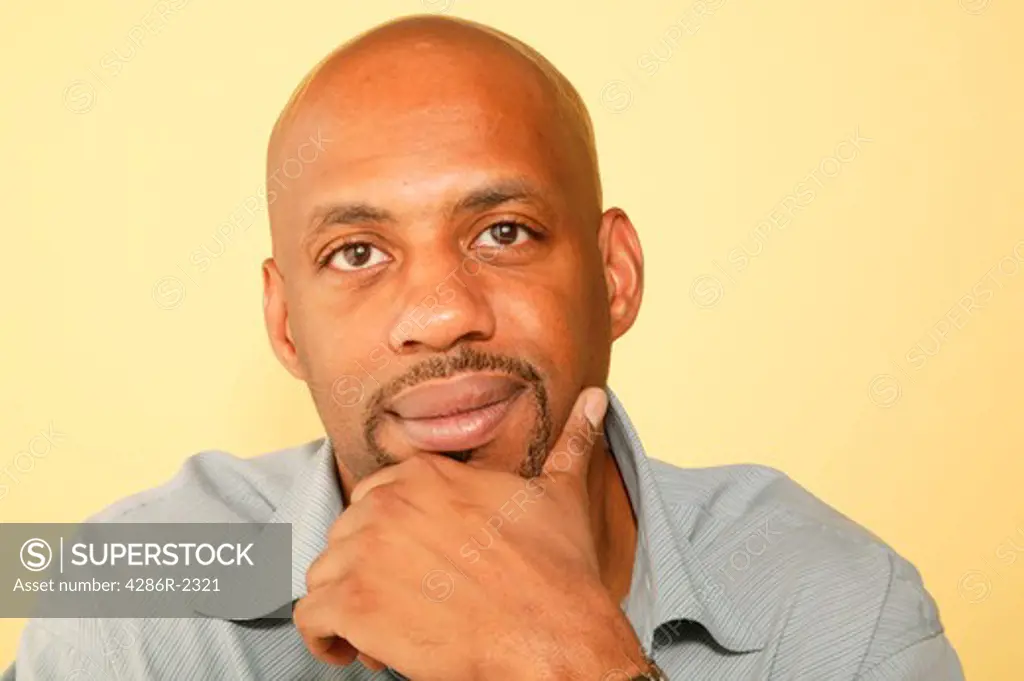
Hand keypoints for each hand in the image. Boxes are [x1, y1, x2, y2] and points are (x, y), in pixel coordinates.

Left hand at [293, 387, 649, 679]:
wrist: (556, 637)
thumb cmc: (559, 572)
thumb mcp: (564, 495)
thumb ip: (571, 441)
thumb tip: (594, 400)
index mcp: (426, 475)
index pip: (376, 498)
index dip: (392, 537)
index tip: (415, 566)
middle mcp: (388, 505)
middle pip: (346, 535)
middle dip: (367, 570)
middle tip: (405, 603)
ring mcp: (367, 553)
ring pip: (324, 574)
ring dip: (346, 604)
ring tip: (384, 631)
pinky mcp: (354, 605)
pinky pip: (310, 617)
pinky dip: (324, 637)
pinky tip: (355, 651)